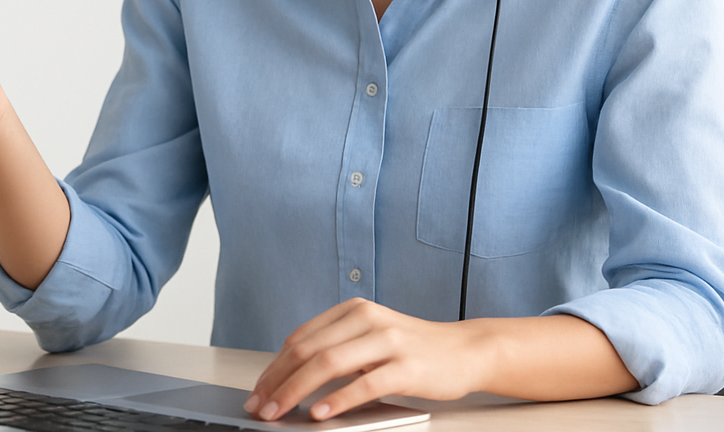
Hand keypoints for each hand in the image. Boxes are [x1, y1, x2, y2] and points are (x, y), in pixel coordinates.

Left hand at [244, 298, 487, 421]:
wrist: (465, 350)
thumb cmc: (413, 348)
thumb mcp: (370, 336)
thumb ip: (336, 347)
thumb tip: (288, 377)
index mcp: (352, 309)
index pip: (300, 338)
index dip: (274, 367)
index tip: (257, 392)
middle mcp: (367, 319)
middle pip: (308, 350)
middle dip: (277, 381)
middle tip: (259, 407)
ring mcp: (388, 341)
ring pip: (328, 364)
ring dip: (296, 391)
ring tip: (278, 413)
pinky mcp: (406, 366)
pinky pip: (364, 384)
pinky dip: (337, 400)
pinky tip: (320, 414)